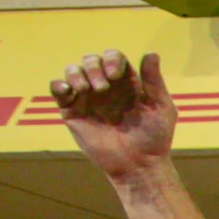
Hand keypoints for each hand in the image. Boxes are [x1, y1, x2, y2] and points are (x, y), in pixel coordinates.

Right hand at [50, 49, 175, 177]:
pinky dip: (58, 85)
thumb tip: (151, 53)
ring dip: (76, 74)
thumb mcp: (160, 107)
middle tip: (102, 88)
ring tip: (86, 89)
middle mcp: (105, 87)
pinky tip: (68, 91)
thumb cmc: (154, 137)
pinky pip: (57, 90)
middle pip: (91, 60)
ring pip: (73, 71)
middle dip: (94, 67)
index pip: (113, 57)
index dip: (111, 59)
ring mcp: (87, 98)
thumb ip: (154, 81)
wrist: (138, 164)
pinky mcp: (72, 111)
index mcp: (126, 82)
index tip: (115, 75)